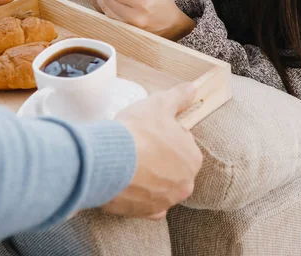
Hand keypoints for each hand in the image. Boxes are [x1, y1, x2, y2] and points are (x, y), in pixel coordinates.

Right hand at [102, 82, 202, 219]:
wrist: (108, 161)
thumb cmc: (138, 131)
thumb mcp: (159, 104)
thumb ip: (178, 97)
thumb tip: (192, 88)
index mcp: (192, 158)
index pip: (184, 142)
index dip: (166, 133)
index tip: (152, 129)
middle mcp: (184, 184)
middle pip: (174, 165)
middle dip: (161, 157)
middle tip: (141, 144)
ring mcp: (165, 201)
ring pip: (162, 186)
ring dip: (151, 177)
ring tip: (131, 162)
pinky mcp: (144, 213)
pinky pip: (148, 206)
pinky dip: (142, 197)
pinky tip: (131, 185)